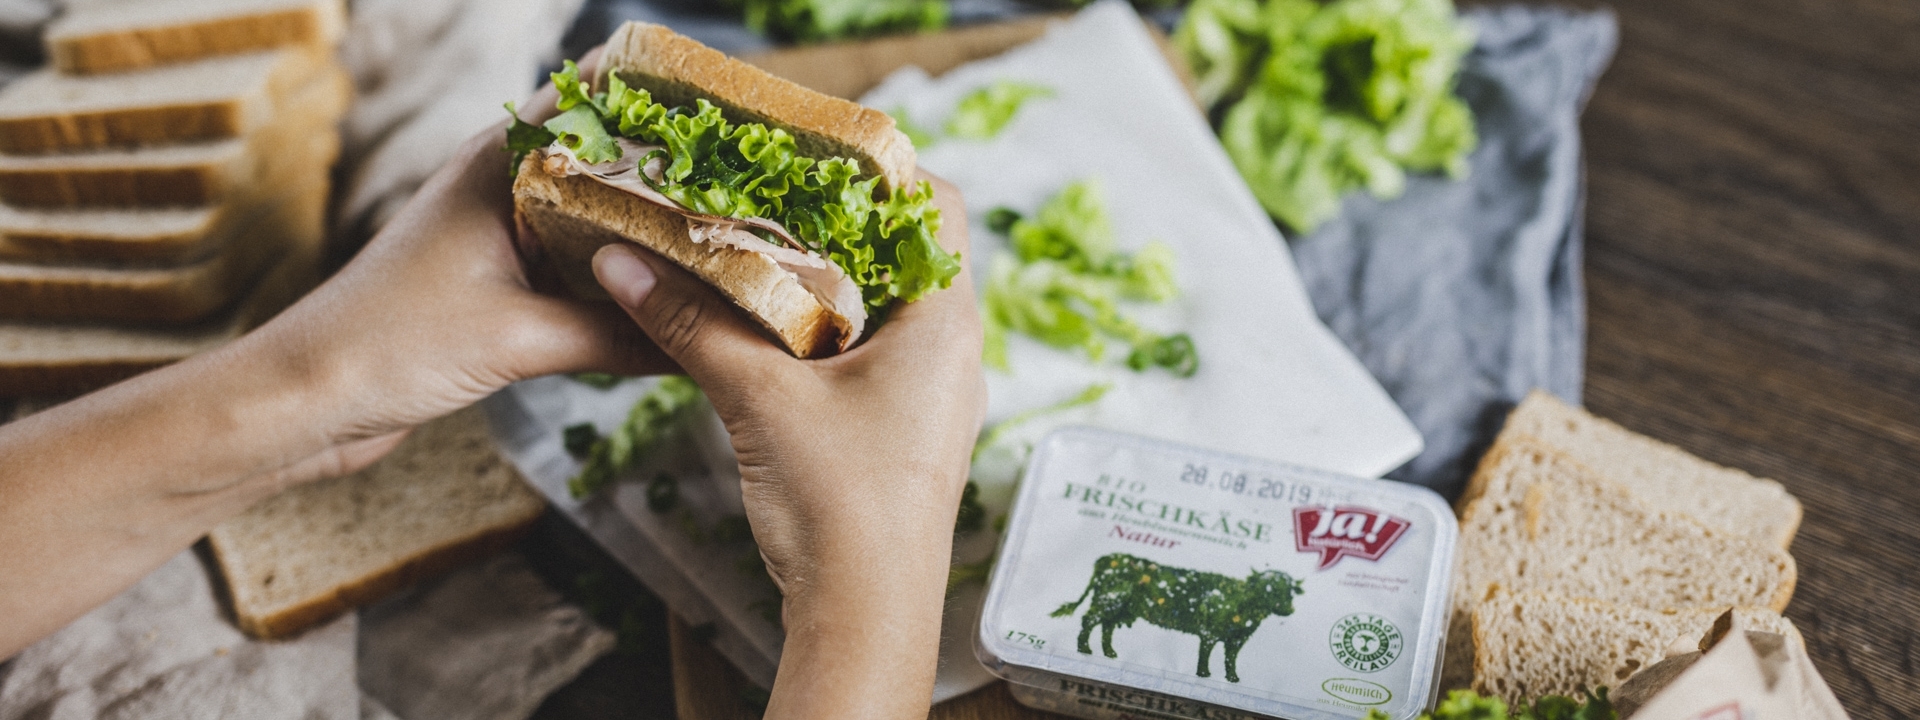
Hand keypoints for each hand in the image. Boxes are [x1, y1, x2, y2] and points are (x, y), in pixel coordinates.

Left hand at [0, 71, 665, 657]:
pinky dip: (617, 285)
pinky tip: (666, 308)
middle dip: (672, 177)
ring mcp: (499, 238)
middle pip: (606, 163)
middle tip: (747, 193)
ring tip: (725, 250)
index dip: (655, 98)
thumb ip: (617, 334)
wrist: (304, 403)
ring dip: (647, 239)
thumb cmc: (388, 346)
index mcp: (498, 165)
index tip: (723, 111)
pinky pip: (576, 274)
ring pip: (595, 223)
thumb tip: (702, 342)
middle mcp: (501, 189)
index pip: (591, 98)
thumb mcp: (521, 338)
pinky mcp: (497, 289)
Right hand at [591, 172, 984, 718]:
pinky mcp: (901, 428)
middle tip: (760, 193)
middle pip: (903, 250)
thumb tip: (622, 260)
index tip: (811, 152)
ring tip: (750, 248)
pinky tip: (761, 326)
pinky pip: (868, 351)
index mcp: (946, 321)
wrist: (866, 616)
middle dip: (832, 219)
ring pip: (882, 304)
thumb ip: (691, 322)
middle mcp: (952, 349)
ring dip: (821, 276)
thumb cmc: (841, 506)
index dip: (880, 166)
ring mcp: (930, 392)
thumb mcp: (758, 398)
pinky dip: (820, 327)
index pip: (935, 204)